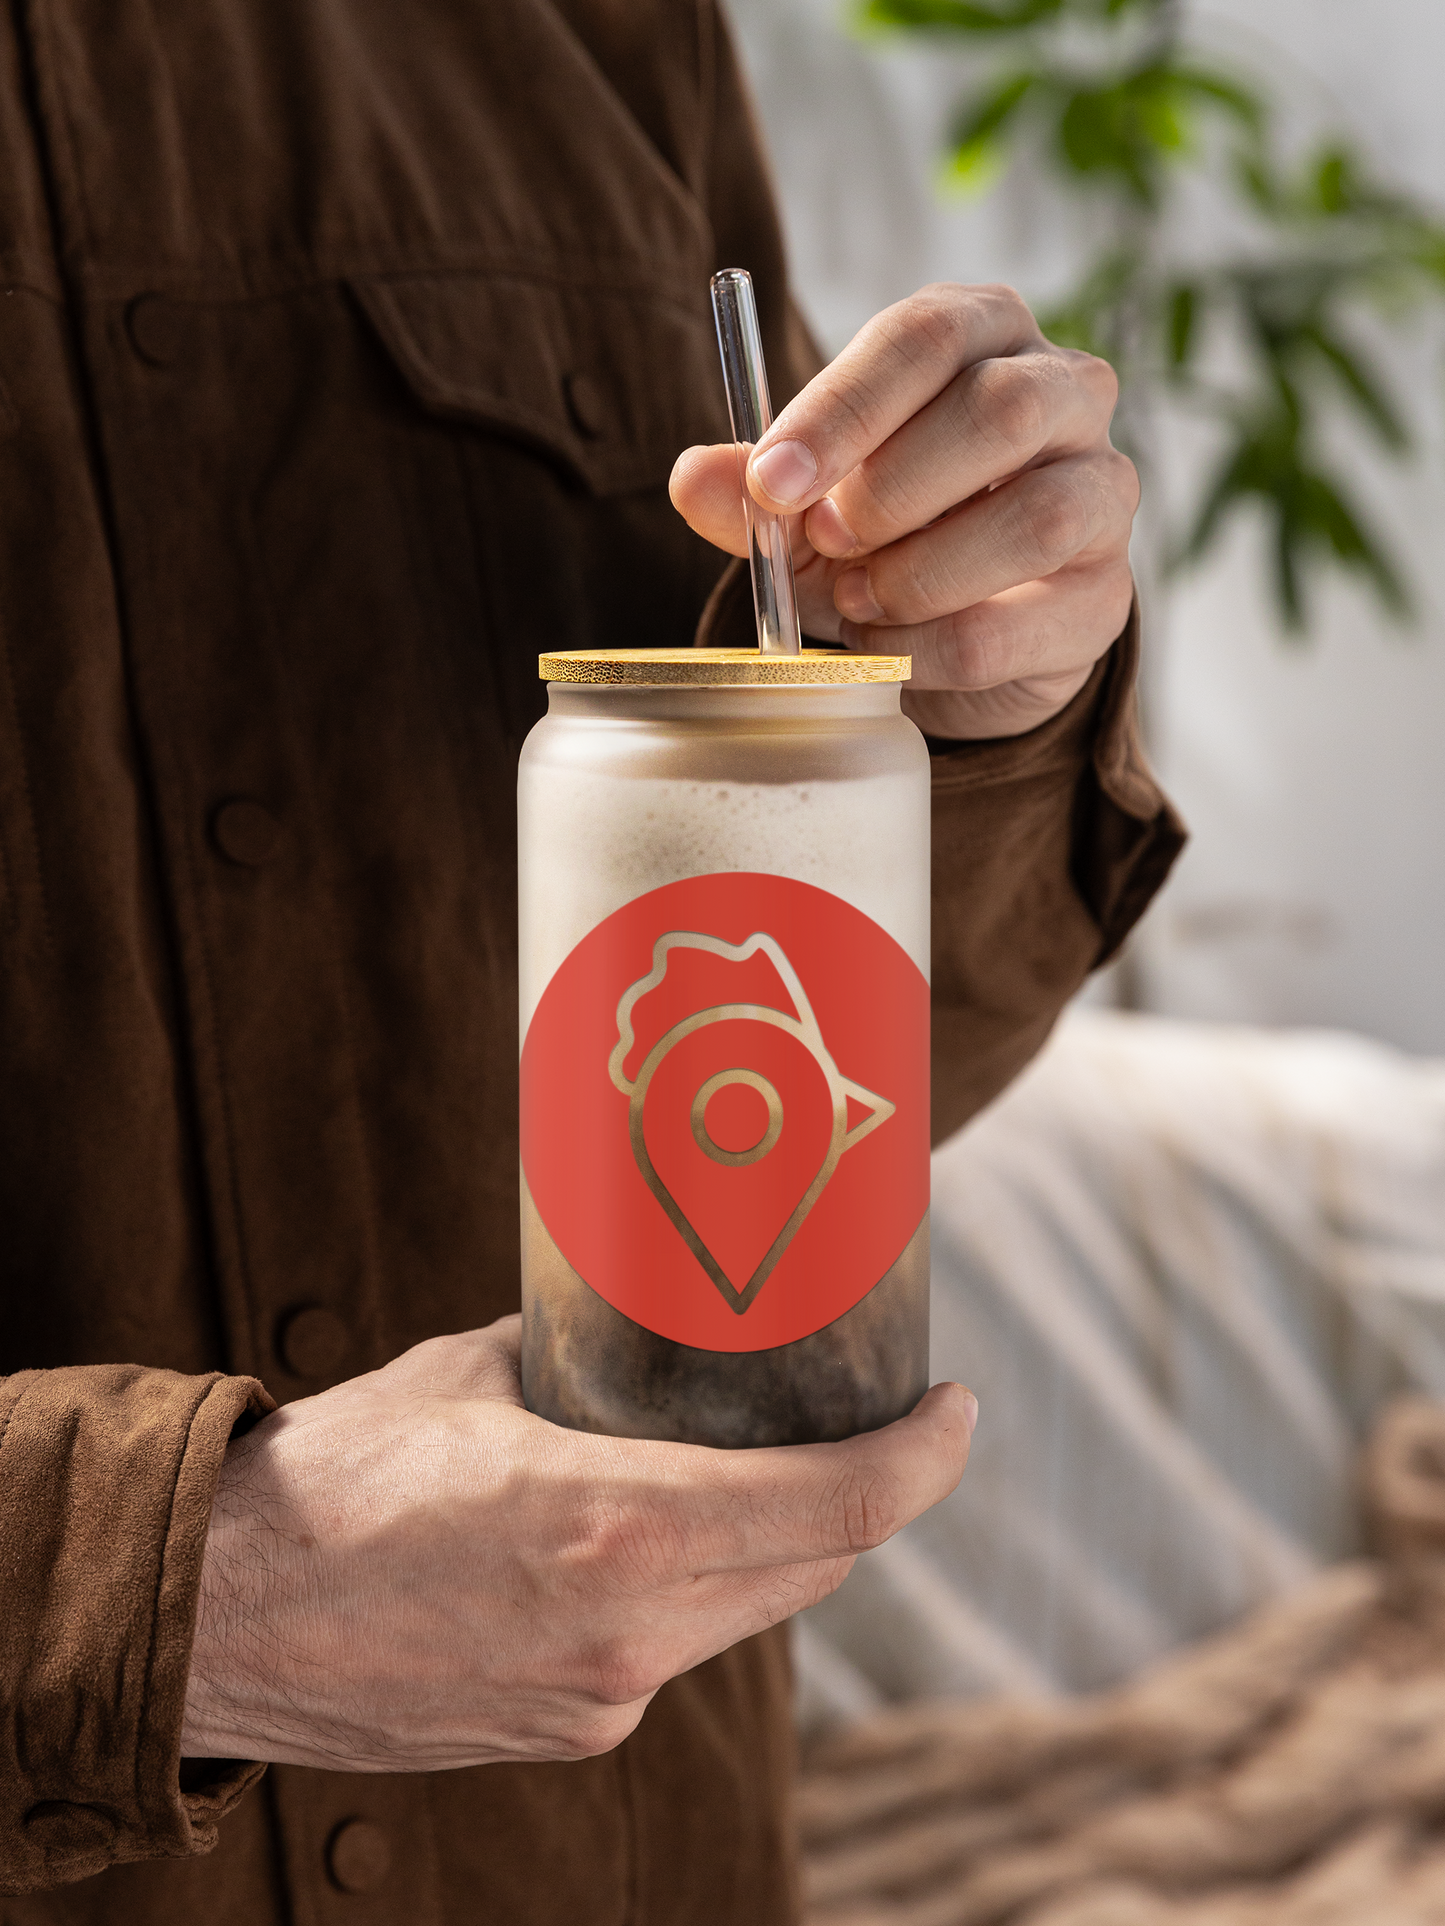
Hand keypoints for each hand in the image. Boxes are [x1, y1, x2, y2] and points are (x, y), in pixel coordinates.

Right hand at [181, 1316, 974, 1769]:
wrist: (219, 1612)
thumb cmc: (337, 1473)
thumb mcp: (475, 1375)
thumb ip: (581, 1361)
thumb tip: (634, 1322)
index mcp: (619, 1523)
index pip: (840, 1508)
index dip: (923, 1460)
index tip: (955, 1409)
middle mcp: (631, 1629)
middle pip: (815, 1564)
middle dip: (860, 1493)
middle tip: (868, 1421)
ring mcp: (603, 1695)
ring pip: (750, 1612)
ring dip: (779, 1543)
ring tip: (760, 1467)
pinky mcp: (568, 1730)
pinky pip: (676, 1650)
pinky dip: (698, 1590)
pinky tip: (653, 1539)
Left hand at [671, 282, 1136, 739]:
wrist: (954, 636)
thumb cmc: (883, 533)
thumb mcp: (804, 503)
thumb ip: (752, 490)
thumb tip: (691, 479)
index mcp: (982, 332)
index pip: (924, 336)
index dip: (843, 410)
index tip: (774, 483)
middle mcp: (1065, 393)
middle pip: (1001, 410)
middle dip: (891, 489)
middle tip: (825, 542)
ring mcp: (1102, 493)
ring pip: (1037, 518)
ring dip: (921, 572)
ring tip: (856, 598)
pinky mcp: (1104, 596)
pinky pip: (1022, 623)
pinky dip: (934, 646)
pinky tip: (892, 647)